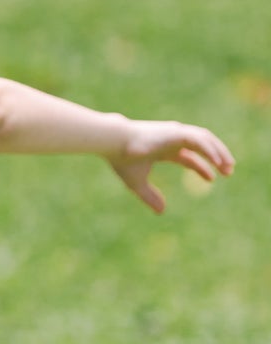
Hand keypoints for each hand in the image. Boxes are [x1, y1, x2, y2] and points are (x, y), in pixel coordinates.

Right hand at [107, 119, 233, 213]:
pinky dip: (210, 149)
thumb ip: (150, 196)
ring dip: (219, 151)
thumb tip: (162, 212)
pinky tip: (217, 162)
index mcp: (163, 148)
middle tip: (229, 171)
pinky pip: (199, 140)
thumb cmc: (122, 161)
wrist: (114, 144)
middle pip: (201, 146)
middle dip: (216, 157)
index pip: (188, 156)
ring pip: (205, 139)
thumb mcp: (137, 183)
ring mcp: (175, 133)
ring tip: (229, 167)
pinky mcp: (176, 132)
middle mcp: (172, 139)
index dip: (201, 167)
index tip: (213, 179)